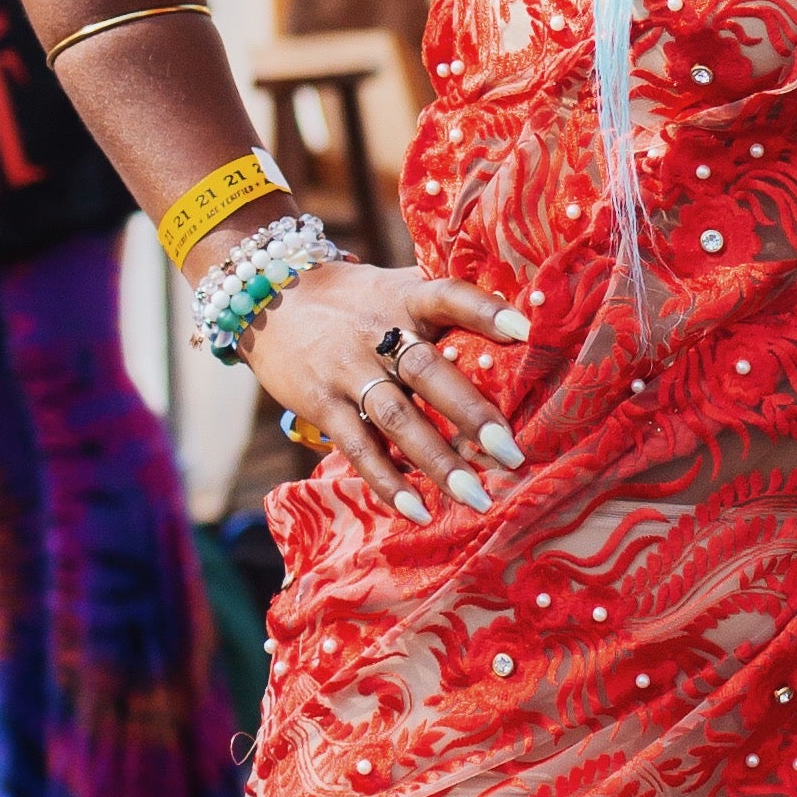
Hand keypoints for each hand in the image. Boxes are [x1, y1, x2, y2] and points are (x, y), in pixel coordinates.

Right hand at [244, 256, 532, 523]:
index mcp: (406, 298)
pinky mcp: (320, 404)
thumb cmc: (357, 300)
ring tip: (476, 496)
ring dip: (437, 460)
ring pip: (395, 417)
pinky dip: (386, 481)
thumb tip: (523, 321)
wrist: (270, 296)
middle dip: (470, 413)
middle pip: (427, 370)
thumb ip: (445, 304)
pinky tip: (417, 510)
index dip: (485, 311)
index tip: (526, 331)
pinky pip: (357, 447)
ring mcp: (347, 370)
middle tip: (512, 452)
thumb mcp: (397, 286)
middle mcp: (379, 333)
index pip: (448, 296)